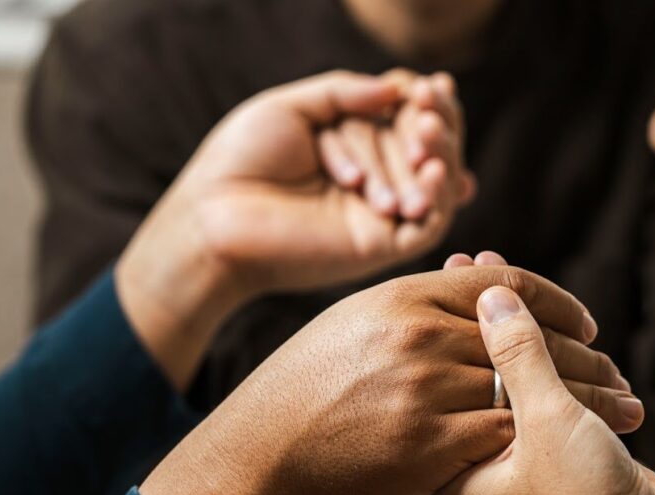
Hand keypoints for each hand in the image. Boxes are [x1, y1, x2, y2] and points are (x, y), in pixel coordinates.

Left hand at [116, 72, 464, 388]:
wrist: (212, 215)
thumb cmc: (240, 160)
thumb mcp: (291, 107)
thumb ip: (344, 92)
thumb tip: (398, 89)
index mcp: (355, 145)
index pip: (407, 118)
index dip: (426, 102)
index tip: (430, 86)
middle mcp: (375, 178)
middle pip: (426, 148)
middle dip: (436, 128)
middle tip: (426, 115)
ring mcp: (382, 214)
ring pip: (436, 184)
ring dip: (442, 155)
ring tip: (426, 134)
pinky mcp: (382, 247)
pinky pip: (429, 225)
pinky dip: (439, 196)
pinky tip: (432, 171)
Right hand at [141, 265, 641, 494]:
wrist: (260, 459)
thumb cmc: (299, 396)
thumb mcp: (350, 327)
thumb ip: (411, 309)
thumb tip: (462, 291)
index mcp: (403, 296)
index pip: (505, 284)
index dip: (556, 302)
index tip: (587, 324)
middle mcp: (420, 333)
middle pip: (531, 337)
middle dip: (587, 358)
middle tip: (621, 374)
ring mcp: (426, 387)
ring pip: (532, 389)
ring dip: (587, 403)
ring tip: (624, 413)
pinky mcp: (431, 443)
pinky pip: (508, 434)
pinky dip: (547, 441)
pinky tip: (576, 450)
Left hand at [431, 285, 654, 494]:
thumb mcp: (546, 421)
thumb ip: (518, 356)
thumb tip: (493, 297)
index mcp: (454, 469)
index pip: (441, 381)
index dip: (448, 322)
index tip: (450, 271)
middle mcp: (482, 465)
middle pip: (476, 377)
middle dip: (486, 321)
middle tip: (475, 262)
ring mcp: (525, 464)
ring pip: (521, 386)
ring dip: (535, 341)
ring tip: (514, 283)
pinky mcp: (566, 461)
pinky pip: (556, 401)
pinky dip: (564, 368)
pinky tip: (565, 332)